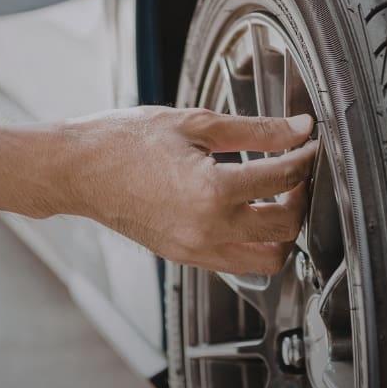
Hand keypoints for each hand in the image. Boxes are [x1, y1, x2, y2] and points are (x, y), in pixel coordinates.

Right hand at [63, 106, 316, 274]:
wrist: (77, 169)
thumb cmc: (123, 141)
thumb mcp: (195, 123)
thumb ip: (255, 130)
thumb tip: (298, 128)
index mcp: (212, 191)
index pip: (283, 178)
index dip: (304, 156)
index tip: (309, 143)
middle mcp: (208, 229)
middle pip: (286, 227)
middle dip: (301, 197)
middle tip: (297, 172)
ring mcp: (196, 249)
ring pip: (268, 260)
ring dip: (284, 232)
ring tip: (278, 199)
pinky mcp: (185, 257)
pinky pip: (237, 264)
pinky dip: (254, 244)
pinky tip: (249, 214)